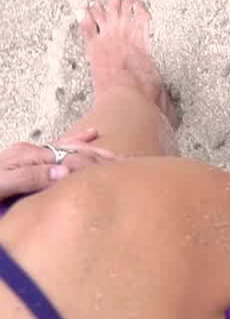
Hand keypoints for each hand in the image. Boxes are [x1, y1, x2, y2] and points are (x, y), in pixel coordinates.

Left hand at [0, 127, 119, 200]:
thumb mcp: (2, 184)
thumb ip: (30, 177)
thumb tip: (65, 172)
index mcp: (29, 156)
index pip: (69, 158)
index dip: (93, 165)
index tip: (116, 174)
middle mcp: (34, 151)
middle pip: (75, 150)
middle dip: (102, 157)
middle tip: (128, 164)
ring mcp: (32, 153)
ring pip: (72, 148)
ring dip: (96, 151)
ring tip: (120, 156)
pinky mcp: (30, 157)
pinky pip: (60, 146)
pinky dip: (79, 140)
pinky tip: (93, 133)